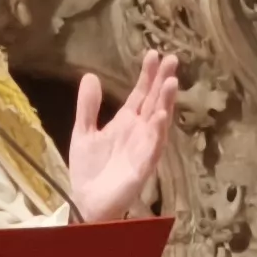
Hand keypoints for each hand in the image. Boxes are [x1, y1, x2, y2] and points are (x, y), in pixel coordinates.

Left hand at [68, 49, 183, 221]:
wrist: (86, 202)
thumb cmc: (89, 170)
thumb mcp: (83, 131)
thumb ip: (88, 106)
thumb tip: (90, 75)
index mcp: (126, 122)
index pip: (141, 94)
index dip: (147, 75)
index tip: (153, 54)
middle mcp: (139, 132)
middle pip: (155, 102)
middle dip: (163, 82)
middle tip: (172, 59)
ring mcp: (144, 148)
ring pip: (159, 121)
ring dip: (166, 102)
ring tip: (172, 82)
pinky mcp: (143, 167)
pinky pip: (154, 148)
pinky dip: (158, 132)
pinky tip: (162, 116)